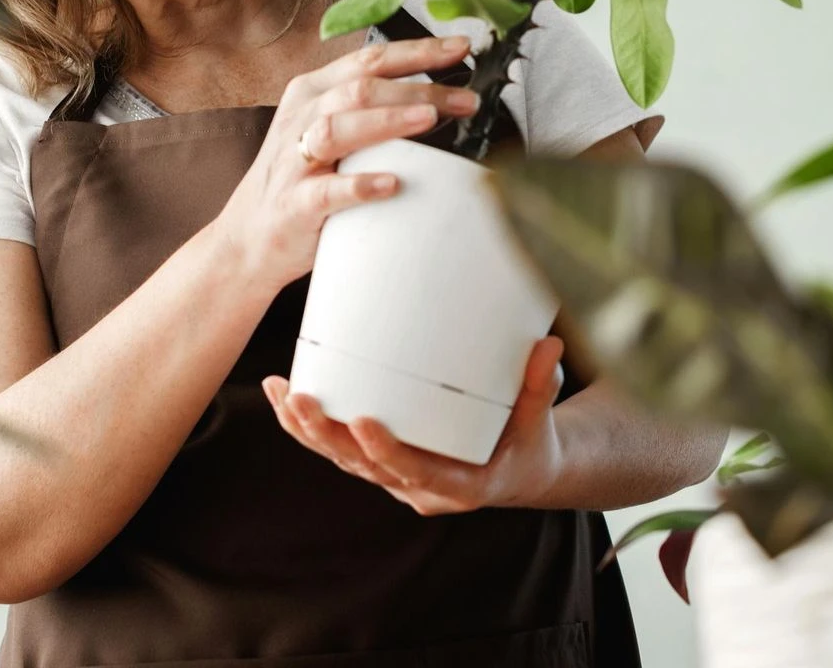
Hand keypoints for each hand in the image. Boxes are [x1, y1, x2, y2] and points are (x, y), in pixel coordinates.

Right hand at [216, 34, 480, 292]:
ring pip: (339, 128)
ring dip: (387, 121)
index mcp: (313, 92)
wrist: (247, 238)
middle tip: (466, 98)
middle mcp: (302, 117)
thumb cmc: (300, 180)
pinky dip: (360, 185)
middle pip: (362, 88)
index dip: (417, 51)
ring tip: (429, 118)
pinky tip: (392, 184)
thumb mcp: (327, 130)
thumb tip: (438, 96)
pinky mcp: (295, 204)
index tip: (462, 49)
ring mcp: (295, 161)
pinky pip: (327, 191)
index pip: (370, 60)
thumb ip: (368, 108)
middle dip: (419, 87)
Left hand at [261, 335, 567, 514]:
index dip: (387, 453)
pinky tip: (283, 397)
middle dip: (328, 437)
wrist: (517, 471)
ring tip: (283, 394)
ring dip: (307, 431)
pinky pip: (338, 450)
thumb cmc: (529, 443)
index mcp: (460, 486)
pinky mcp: (381, 463)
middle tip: (302, 400)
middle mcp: (419, 489)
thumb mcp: (539, 421)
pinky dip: (307, 427)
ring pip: (343, 461)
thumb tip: (549, 344)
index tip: (364, 422)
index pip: (417, 474)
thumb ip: (539, 386)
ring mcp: (396, 479)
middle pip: (365, 468)